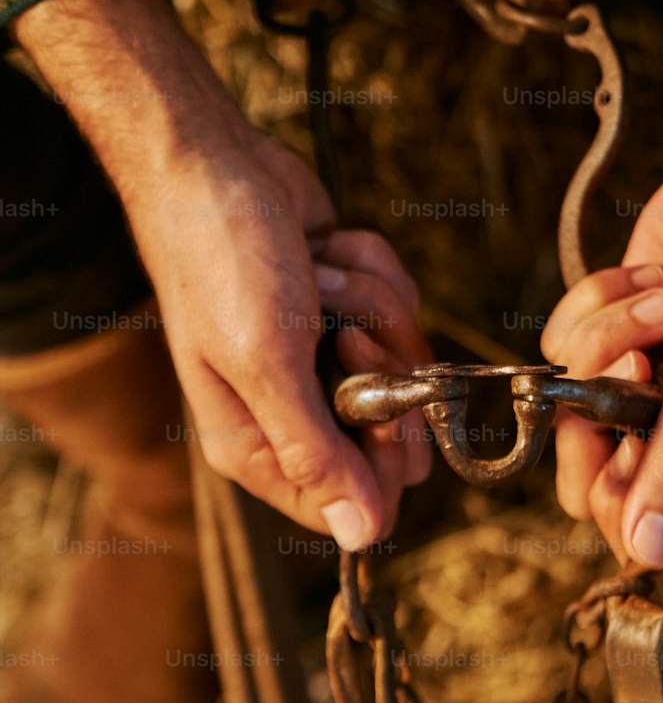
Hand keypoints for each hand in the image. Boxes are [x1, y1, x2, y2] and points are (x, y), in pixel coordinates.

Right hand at [15, 0, 431, 545]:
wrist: (217, 164)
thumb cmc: (222, 258)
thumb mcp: (264, 360)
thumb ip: (314, 451)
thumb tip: (362, 538)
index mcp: (257, 444)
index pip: (352, 502)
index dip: (386, 459)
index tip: (387, 407)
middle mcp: (293, 408)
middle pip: (394, 431)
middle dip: (382, 363)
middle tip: (340, 327)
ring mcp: (324, 353)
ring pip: (405, 355)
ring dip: (369, 301)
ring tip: (315, 275)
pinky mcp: (349, 306)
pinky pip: (399, 304)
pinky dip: (367, 266)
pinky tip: (322, 249)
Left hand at [541, 106, 662, 564]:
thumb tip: (652, 553)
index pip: (650, 530)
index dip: (618, 495)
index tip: (621, 438)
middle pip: (592, 475)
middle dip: (597, 410)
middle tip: (633, 362)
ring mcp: (647, 379)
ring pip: (573, 396)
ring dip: (610, 335)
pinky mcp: (616, 331)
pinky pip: (564, 343)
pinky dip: (600, 300)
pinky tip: (653, 277)